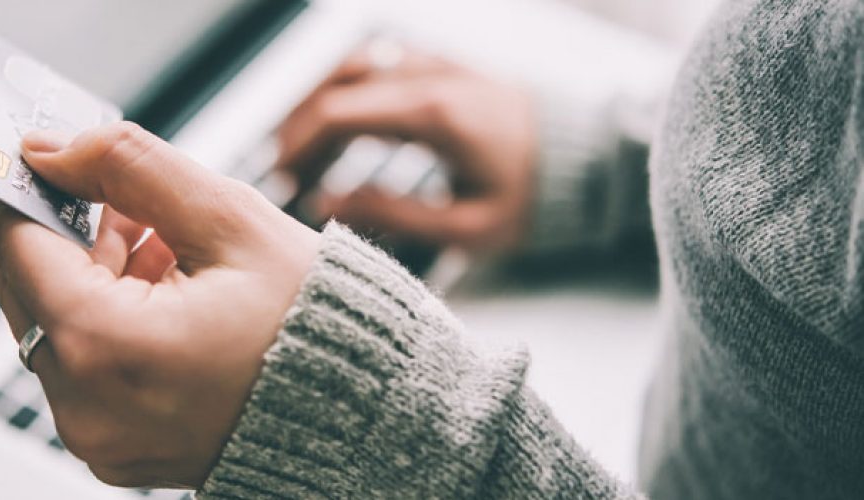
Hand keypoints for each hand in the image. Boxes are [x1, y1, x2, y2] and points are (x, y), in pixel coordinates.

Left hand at [0, 122, 319, 487]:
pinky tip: (172, 305)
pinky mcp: (114, 449)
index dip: (31, 189)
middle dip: (75, 237)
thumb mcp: (228, 220)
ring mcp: (97, 437)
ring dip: (97, 280)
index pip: (16, 244)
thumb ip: (130, 166)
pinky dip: (111, 327)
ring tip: (175, 263)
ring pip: (55, 326)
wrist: (363, 412)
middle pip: (28, 287)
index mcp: (105, 348)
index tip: (54, 162)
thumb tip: (55, 149)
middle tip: (141, 213)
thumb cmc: (315, 326)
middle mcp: (85, 407)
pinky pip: (83, 370)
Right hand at [279, 44, 537, 251]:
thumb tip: (325, 202)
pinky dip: (347, 88)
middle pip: (334, 85)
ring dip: (318, 102)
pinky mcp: (443, 67)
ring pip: (352, 66)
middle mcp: (428, 77)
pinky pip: (378, 63)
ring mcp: (435, 65)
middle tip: (282, 172)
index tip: (280, 180)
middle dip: (298, 127)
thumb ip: (392, 214)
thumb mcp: (467, 226)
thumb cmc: (533, 200)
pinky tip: (340, 124)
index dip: (297, 146)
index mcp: (432, 114)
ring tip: (301, 148)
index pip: (336, 113)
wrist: (588, 161)